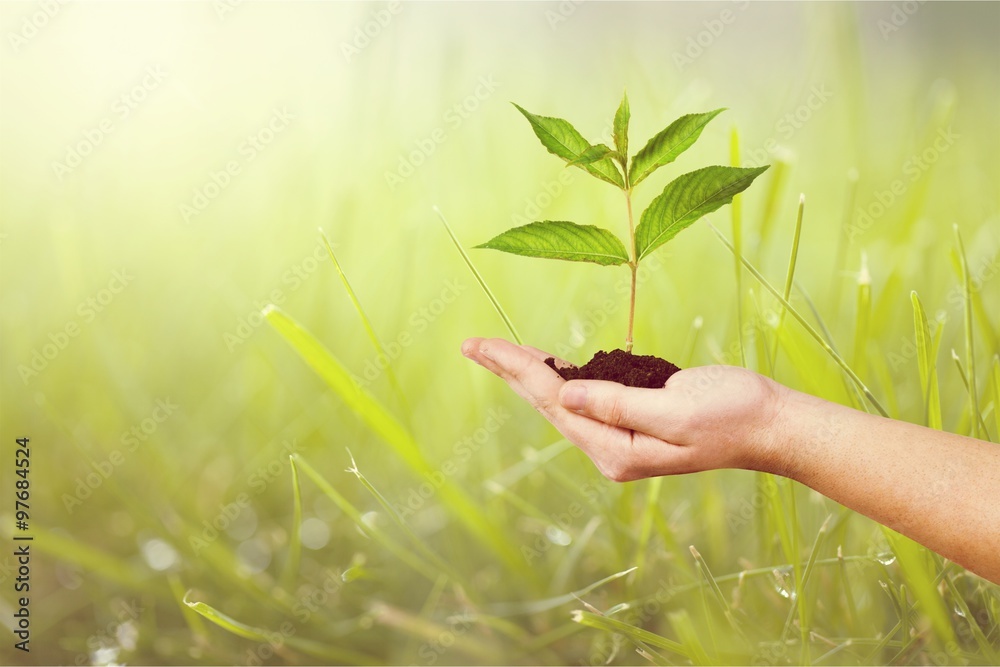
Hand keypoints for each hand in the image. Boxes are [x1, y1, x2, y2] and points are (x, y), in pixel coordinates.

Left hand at [461, 337, 788, 480]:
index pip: (554, 401)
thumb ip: (619, 404)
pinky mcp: (632, 421)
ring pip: (561, 401)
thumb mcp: (676, 409)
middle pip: (547, 403)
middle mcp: (611, 448)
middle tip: (472, 345)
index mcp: (617, 450)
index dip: (516, 368)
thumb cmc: (732, 414)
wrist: (770, 424)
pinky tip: (544, 364)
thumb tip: (567, 394)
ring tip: (495, 352)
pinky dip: (560, 376)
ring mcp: (620, 438)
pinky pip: (584, 397)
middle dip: (510, 371)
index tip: (482, 345)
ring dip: (529, 374)